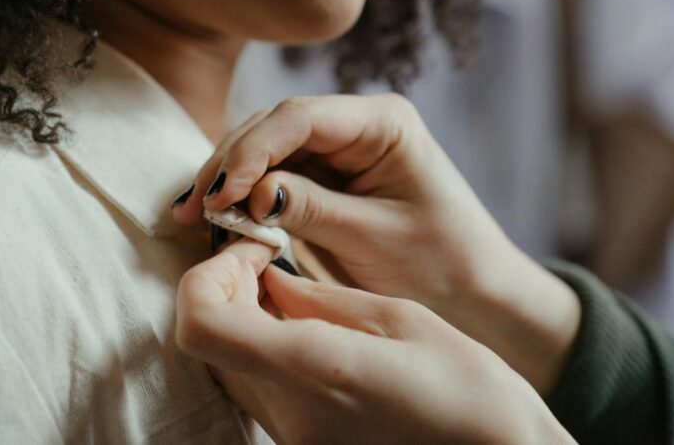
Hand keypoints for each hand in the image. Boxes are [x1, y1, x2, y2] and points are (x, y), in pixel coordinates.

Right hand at [172, 94, 580, 393]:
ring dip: (229, 179)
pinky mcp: (328, 173)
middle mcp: (357, 123)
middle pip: (274, 126)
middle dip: (229, 165)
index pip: (299, 118)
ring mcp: (340, 146)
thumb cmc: (442, 264)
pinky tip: (217, 214)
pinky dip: (245, 194)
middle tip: (190, 208)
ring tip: (191, 214)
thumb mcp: (373, 239)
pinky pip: (275, 173)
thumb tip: (249, 194)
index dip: (251, 152)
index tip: (219, 194)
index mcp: (383, 122)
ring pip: (267, 148)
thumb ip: (310, 209)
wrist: (477, 294)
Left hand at [175, 239, 574, 444]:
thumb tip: (267, 278)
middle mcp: (289, 414)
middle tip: (264, 260)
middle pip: (206, 341)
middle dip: (222, 287)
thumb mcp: (400, 320)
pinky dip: (259, 347)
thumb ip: (319, 298)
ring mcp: (292, 439)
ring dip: (238, 316)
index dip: (206, 276)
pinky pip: (255, 388)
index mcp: (313, 370)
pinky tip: (301, 327)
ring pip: (226, 364)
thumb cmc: (473, 394)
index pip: (200, 324)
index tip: (251, 249)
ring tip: (285, 290)